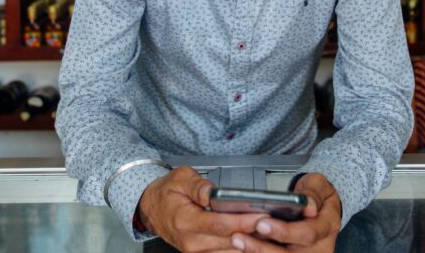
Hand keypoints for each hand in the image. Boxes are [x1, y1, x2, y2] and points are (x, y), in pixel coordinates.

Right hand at [137, 165, 265, 251]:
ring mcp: (195, 252)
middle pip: (228, 241)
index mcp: (185, 220)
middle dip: (252, 233)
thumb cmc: (166, 192)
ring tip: (269, 232)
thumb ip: (196, 185)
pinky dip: (240, 249)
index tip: (261, 216)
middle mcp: (190, 241)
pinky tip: (254, 240)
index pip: (219, 224)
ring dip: (249, 244)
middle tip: (274, 225)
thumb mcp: (179, 178)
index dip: (242, 222)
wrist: (151, 208)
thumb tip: (212, 192)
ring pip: (228, 252)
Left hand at [230, 173, 340, 251]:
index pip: (308, 234)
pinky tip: (242, 248)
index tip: (262, 223)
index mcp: (327, 227)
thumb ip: (312, 193)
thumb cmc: (315, 196)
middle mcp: (320, 248)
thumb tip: (309, 206)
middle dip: (263, 249)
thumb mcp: (317, 185)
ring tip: (237, 242)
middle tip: (239, 238)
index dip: (285, 232)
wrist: (317, 206)